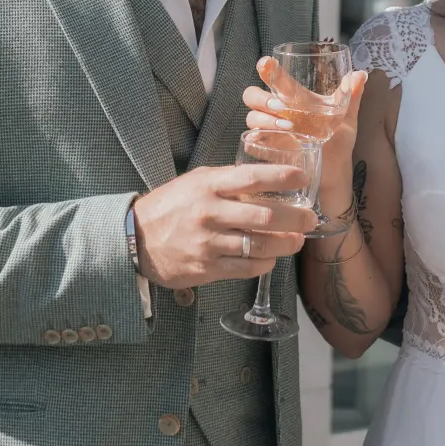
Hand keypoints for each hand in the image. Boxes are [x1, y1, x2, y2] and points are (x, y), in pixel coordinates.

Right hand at [130, 164, 315, 289]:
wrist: (134, 239)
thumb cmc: (171, 206)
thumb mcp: (195, 182)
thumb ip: (227, 180)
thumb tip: (266, 179)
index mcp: (208, 185)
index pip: (251, 177)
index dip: (281, 177)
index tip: (302, 177)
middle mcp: (209, 213)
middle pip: (264, 216)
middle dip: (295, 217)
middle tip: (310, 217)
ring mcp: (208, 243)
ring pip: (259, 245)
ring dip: (286, 243)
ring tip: (297, 240)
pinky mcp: (207, 268)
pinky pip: (246, 267)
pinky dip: (265, 263)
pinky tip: (271, 257)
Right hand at [242, 62, 367, 176]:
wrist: (337, 170)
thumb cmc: (339, 140)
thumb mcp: (347, 116)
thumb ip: (352, 95)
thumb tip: (360, 74)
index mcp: (294, 99)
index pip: (274, 79)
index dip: (266, 69)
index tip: (266, 63)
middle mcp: (278, 112)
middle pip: (252, 96)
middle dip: (261, 98)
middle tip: (280, 106)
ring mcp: (271, 131)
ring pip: (252, 118)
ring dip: (265, 119)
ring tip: (287, 126)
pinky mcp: (269, 150)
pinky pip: (252, 143)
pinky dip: (257, 140)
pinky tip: (269, 142)